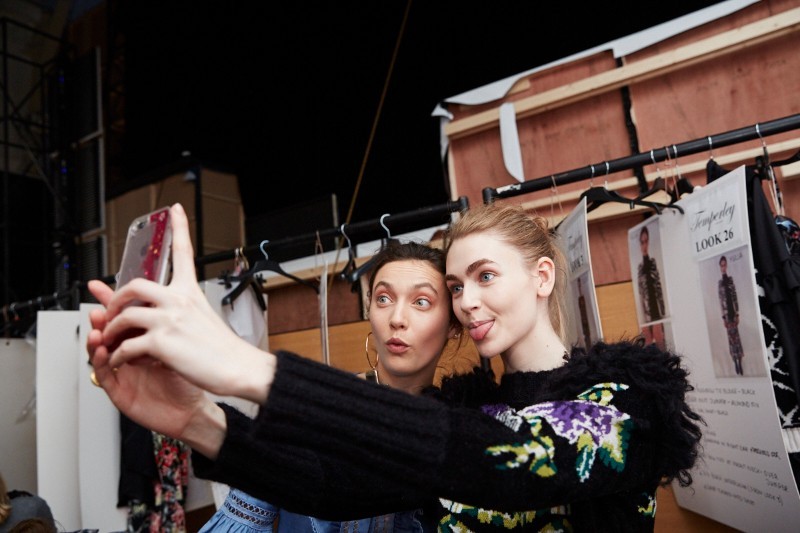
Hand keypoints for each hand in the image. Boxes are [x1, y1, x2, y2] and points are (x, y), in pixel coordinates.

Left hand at [96, 203, 274, 403]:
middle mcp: (179, 301)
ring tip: (112, 340)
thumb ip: (183, 312)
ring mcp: (168, 320)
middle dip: (116, 297)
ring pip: (124, 315)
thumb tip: (167, 316)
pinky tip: (123, 359)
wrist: (239, 367)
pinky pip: (126, 345)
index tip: (175, 210)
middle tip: (113, 309)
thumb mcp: (206, 319)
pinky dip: (119, 355)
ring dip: (111, 330)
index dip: (180, 227)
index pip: (185, 252)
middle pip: (135, 284)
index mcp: (191, 293)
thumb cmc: (225, 350)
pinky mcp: (161, 342)